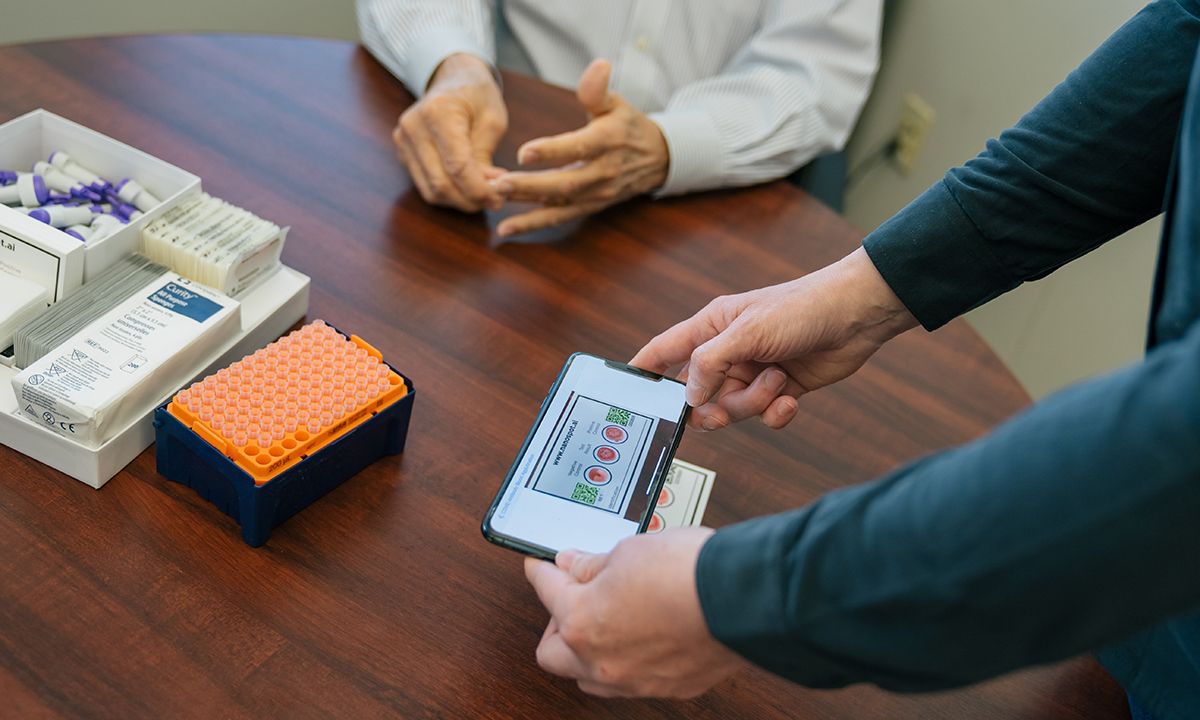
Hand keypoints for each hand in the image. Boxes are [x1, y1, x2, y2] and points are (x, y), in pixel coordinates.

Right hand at [394, 53, 507, 211]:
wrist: (453, 78)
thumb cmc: (477, 96)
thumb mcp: (492, 121)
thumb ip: (486, 158)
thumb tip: (487, 193)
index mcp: (438, 111)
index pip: (457, 166)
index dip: (479, 190)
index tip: (499, 198)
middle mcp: (414, 126)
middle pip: (441, 183)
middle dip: (471, 199)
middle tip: (495, 201)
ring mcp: (404, 140)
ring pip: (431, 190)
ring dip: (459, 201)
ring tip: (483, 195)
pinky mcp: (404, 152)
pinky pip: (425, 185)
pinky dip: (448, 194)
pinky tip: (467, 188)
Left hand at [492, 58, 668, 236]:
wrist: (655, 159)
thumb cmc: (628, 126)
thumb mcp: (617, 102)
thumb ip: (599, 89)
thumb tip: (598, 66)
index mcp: (607, 141)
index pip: (579, 147)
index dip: (552, 151)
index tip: (524, 152)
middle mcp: (602, 172)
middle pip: (565, 183)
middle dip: (531, 186)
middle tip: (500, 183)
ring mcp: (595, 193)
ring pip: (559, 203)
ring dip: (526, 205)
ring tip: (496, 200)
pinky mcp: (588, 206)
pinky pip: (558, 217)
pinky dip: (532, 224)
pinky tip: (506, 229)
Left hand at [524, 528, 747, 697]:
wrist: (741, 599)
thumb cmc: (687, 573)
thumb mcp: (628, 551)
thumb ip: (592, 564)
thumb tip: (574, 565)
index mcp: (580, 621)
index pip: (546, 592)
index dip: (542, 571)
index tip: (542, 564)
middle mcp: (600, 660)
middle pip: (552, 652)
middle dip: (556, 622)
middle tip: (572, 594)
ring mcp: (633, 680)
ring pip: (589, 675)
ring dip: (587, 649)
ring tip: (606, 617)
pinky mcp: (667, 687)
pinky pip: (630, 679)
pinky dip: (627, 659)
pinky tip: (641, 634)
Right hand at [631, 248, 919, 430]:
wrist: (857, 316)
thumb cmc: (802, 308)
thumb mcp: (748, 332)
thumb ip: (709, 363)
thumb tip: (687, 396)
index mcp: (711, 328)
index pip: (664, 351)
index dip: (642, 372)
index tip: (626, 393)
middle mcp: (728, 352)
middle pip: (698, 394)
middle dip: (712, 407)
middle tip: (721, 411)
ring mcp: (753, 372)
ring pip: (732, 408)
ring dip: (755, 402)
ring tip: (777, 380)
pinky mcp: (780, 389)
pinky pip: (764, 416)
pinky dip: (776, 414)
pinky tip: (790, 401)